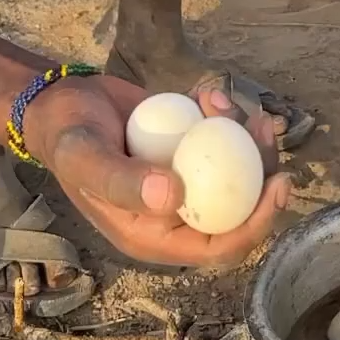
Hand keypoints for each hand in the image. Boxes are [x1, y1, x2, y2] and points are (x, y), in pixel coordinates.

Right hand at [24, 75, 288, 267]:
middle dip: (261, 171)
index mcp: (153, 234)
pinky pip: (220, 140)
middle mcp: (175, 211)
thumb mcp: (86, 157)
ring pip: (235, 169)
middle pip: (238, 206)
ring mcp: (185, 177)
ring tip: (225, 101)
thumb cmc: (67, 136)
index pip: (217, 247)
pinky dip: (223, 116)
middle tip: (264, 129)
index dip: (255, 225)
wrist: (62, 101)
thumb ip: (122, 181)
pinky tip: (208, 93)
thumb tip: (172, 197)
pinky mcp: (189, 148)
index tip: (278, 186)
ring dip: (243, 135)